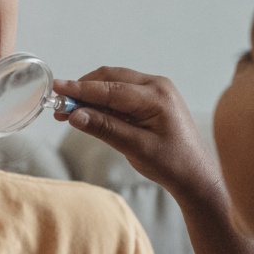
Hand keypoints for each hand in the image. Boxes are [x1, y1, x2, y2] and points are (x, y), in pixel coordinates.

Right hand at [54, 67, 220, 207]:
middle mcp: (157, 86)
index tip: (57, 88)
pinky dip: (104, 100)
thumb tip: (75, 115)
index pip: (110, 89)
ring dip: (91, 95)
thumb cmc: (172, 163)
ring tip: (69, 111)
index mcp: (157, 96)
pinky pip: (122, 92)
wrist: (196, 174)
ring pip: (115, 83)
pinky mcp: (153, 98)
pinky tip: (90, 113)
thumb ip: (105, 128)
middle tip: (59, 105)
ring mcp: (156, 89)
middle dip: (83, 90)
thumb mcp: (135, 148)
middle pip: (110, 78)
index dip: (80, 90)